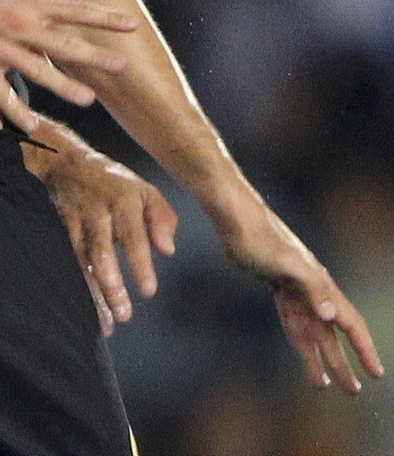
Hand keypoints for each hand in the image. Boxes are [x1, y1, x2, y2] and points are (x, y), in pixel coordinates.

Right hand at [0, 0, 136, 134]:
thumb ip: (31, 15)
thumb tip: (56, 33)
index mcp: (26, 4)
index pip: (73, 11)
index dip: (103, 18)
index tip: (132, 24)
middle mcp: (16, 24)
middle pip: (62, 43)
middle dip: (94, 55)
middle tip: (122, 66)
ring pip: (37, 71)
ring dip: (64, 87)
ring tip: (88, 100)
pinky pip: (1, 94)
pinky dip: (17, 112)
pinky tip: (32, 127)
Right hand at [24, 120, 177, 333]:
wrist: (65, 161)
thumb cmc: (113, 182)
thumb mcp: (144, 190)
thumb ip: (162, 218)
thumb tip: (168, 250)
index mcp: (123, 201)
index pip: (133, 236)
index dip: (139, 264)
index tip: (148, 292)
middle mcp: (96, 212)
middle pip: (102, 251)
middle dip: (111, 285)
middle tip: (123, 315)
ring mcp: (74, 220)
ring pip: (80, 259)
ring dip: (92, 291)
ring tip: (105, 321)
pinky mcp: (58, 228)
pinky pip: (65, 259)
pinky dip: (74, 283)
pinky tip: (81, 306)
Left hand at [219, 203, 382, 393]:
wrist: (236, 219)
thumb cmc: (262, 238)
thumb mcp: (288, 263)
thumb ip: (312, 288)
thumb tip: (332, 316)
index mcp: (322, 287)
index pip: (351, 324)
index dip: (364, 349)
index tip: (376, 373)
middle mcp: (313, 293)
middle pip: (332, 336)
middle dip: (344, 364)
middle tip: (353, 392)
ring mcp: (295, 292)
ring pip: (312, 333)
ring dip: (319, 358)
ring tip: (327, 386)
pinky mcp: (277, 289)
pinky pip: (293, 323)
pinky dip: (299, 341)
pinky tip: (304, 356)